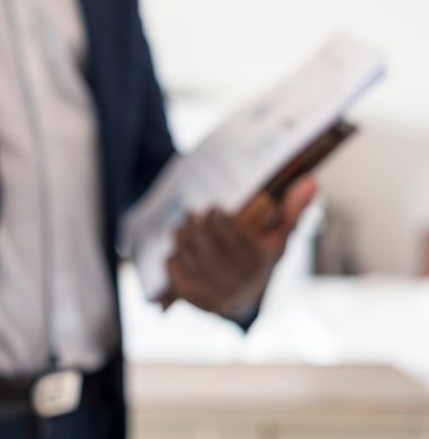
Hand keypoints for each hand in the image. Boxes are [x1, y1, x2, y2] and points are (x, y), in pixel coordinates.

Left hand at [163, 175, 317, 317]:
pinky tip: (180, 252)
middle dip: (193, 221)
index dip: (215, 214)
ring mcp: (214, 292)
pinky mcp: (194, 300)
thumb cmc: (260, 260)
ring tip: (182, 227)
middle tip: (192, 214)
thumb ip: (292, 209)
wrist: (245, 301)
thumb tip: (311, 181)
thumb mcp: (278, 237)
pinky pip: (173, 269)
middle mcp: (236, 280)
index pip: (224, 225)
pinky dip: (173, 256)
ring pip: (184, 251)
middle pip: (200, 237)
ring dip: (180, 235)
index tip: (214, 210)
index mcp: (256, 260)